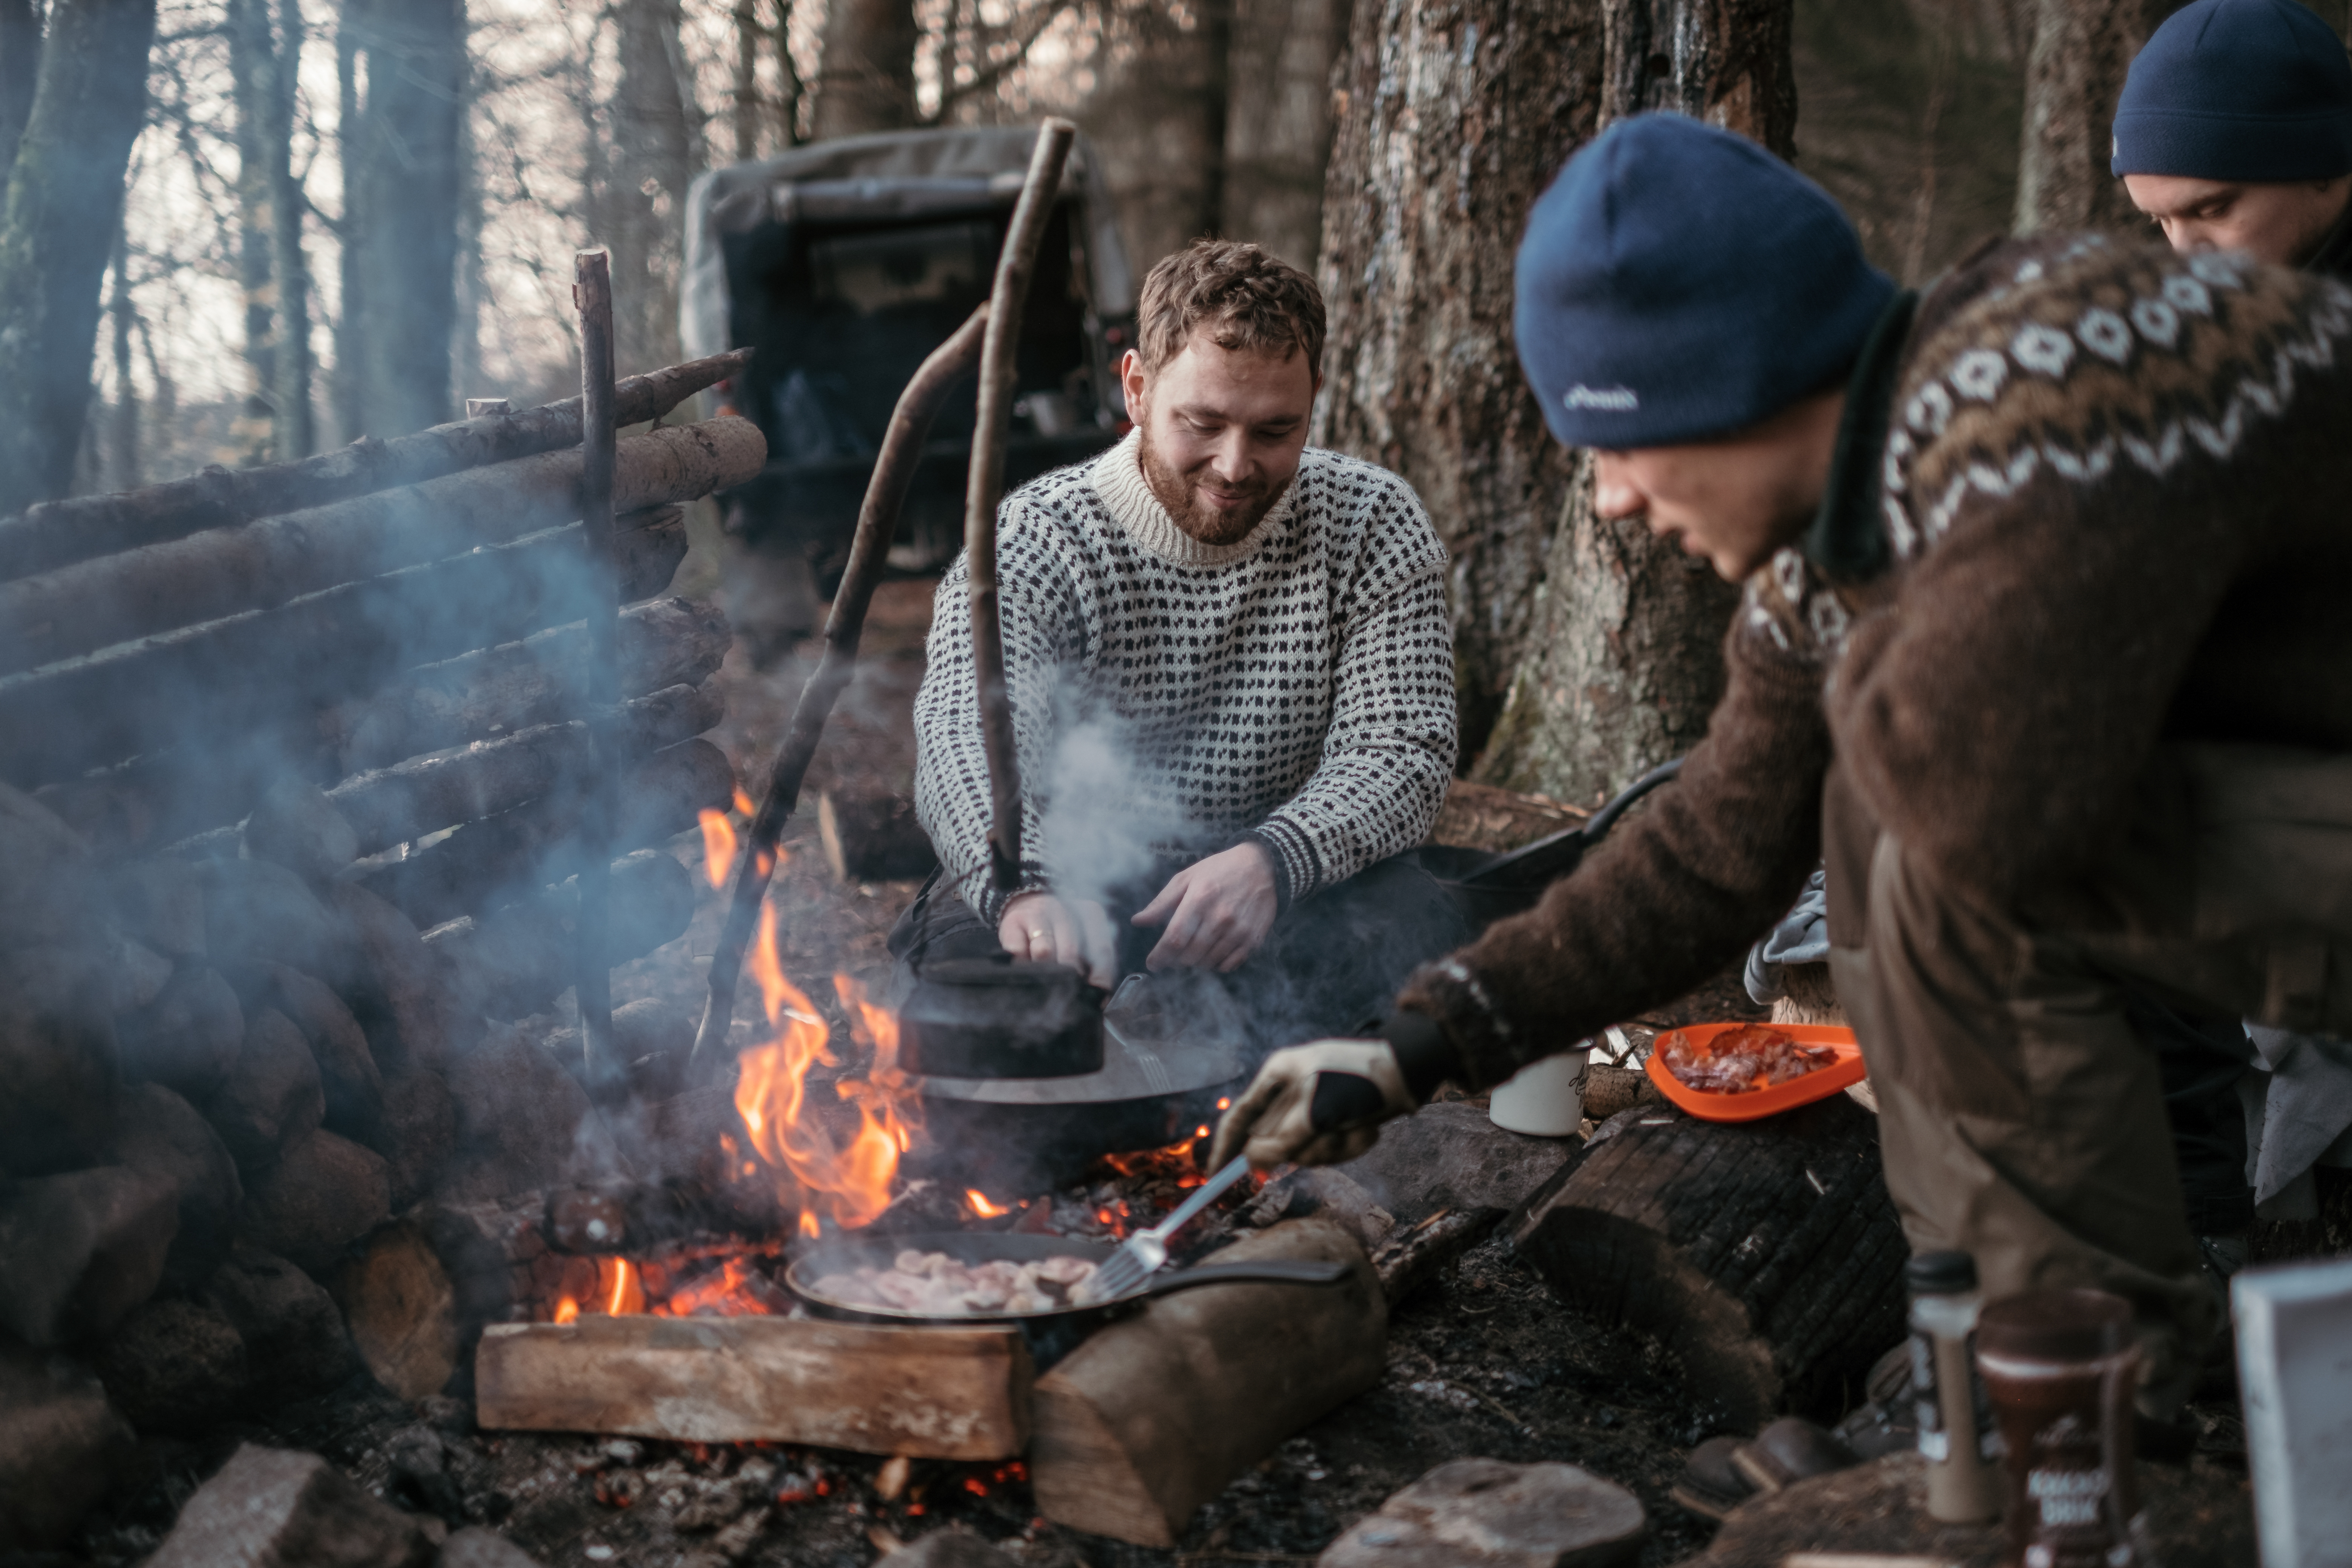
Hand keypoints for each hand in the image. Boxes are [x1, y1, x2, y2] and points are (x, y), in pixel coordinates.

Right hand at [998, 891, 1117, 989]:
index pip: (1102, 949)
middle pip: (1071, 953)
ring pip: (1044, 951)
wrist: (1027, 906)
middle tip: (1066, 993)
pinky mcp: (1013, 921)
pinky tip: (1024, 965)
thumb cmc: (1061, 932)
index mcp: (1090, 912)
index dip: (1100, 976)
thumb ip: (1095, 963)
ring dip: (1043, 972)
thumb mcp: (1084, 940)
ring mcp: (1038, 912)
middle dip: (1070, 978)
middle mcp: (1065, 909)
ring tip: (1043, 980)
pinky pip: (1018, 952)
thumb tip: (1100, 997)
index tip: (1096, 996)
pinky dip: (1021, 965)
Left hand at [1132, 843, 1277, 972]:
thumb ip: (1161, 903)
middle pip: (1190, 955)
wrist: (1262, 866)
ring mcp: (1239, 930)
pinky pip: (1228, 965)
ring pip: (1208, 963)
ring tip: (1192, 951)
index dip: (1160, 956)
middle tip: (1172, 955)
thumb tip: (1137, 921)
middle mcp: (1220, 917)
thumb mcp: (1186, 878)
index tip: (1153, 963)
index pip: (1174, 939)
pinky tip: (1212, 952)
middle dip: (1175, 961)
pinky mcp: (1253, 939)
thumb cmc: (1219, 870)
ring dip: (1195, 963)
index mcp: (1199, 899)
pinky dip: (1216, 964)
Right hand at [1208, 1038, 1416, 1170]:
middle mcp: (1293, 1093)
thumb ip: (1282, 1141)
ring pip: (1306, 1152)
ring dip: (1333, 1148)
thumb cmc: (1361, 1080)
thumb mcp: (1316, 1110)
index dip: (1225, 1147)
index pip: (1239, 1117)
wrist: (1411, 1072)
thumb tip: (1252, 1163)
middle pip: (1276, 1142)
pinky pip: (1333, 1151)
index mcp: (1278, 1076)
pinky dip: (1352, 1145)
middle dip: (1303, 1147)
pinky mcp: (1340, 1123)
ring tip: (1354, 1127)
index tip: (1214, 1177)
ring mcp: (1317, 1109)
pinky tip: (1368, 1129)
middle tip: (1328, 1133)